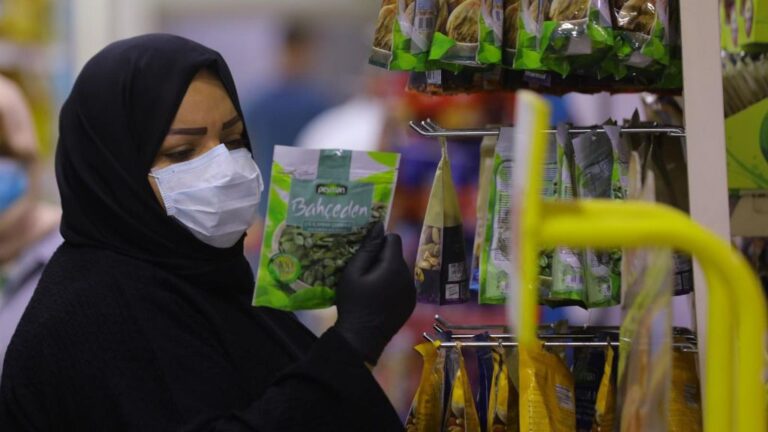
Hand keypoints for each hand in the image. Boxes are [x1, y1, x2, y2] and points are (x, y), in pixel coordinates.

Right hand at [334, 223, 415, 364]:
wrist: (361, 338)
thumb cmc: (353, 303)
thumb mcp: (353, 272)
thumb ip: (367, 248)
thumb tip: (379, 225)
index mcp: (395, 266)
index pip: (393, 239)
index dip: (378, 244)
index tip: (366, 256)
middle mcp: (408, 276)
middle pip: (396, 255)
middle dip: (382, 259)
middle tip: (365, 273)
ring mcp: (412, 291)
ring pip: (400, 270)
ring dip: (388, 273)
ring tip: (371, 287)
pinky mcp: (411, 302)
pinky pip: (403, 285)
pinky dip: (393, 286)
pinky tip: (380, 298)